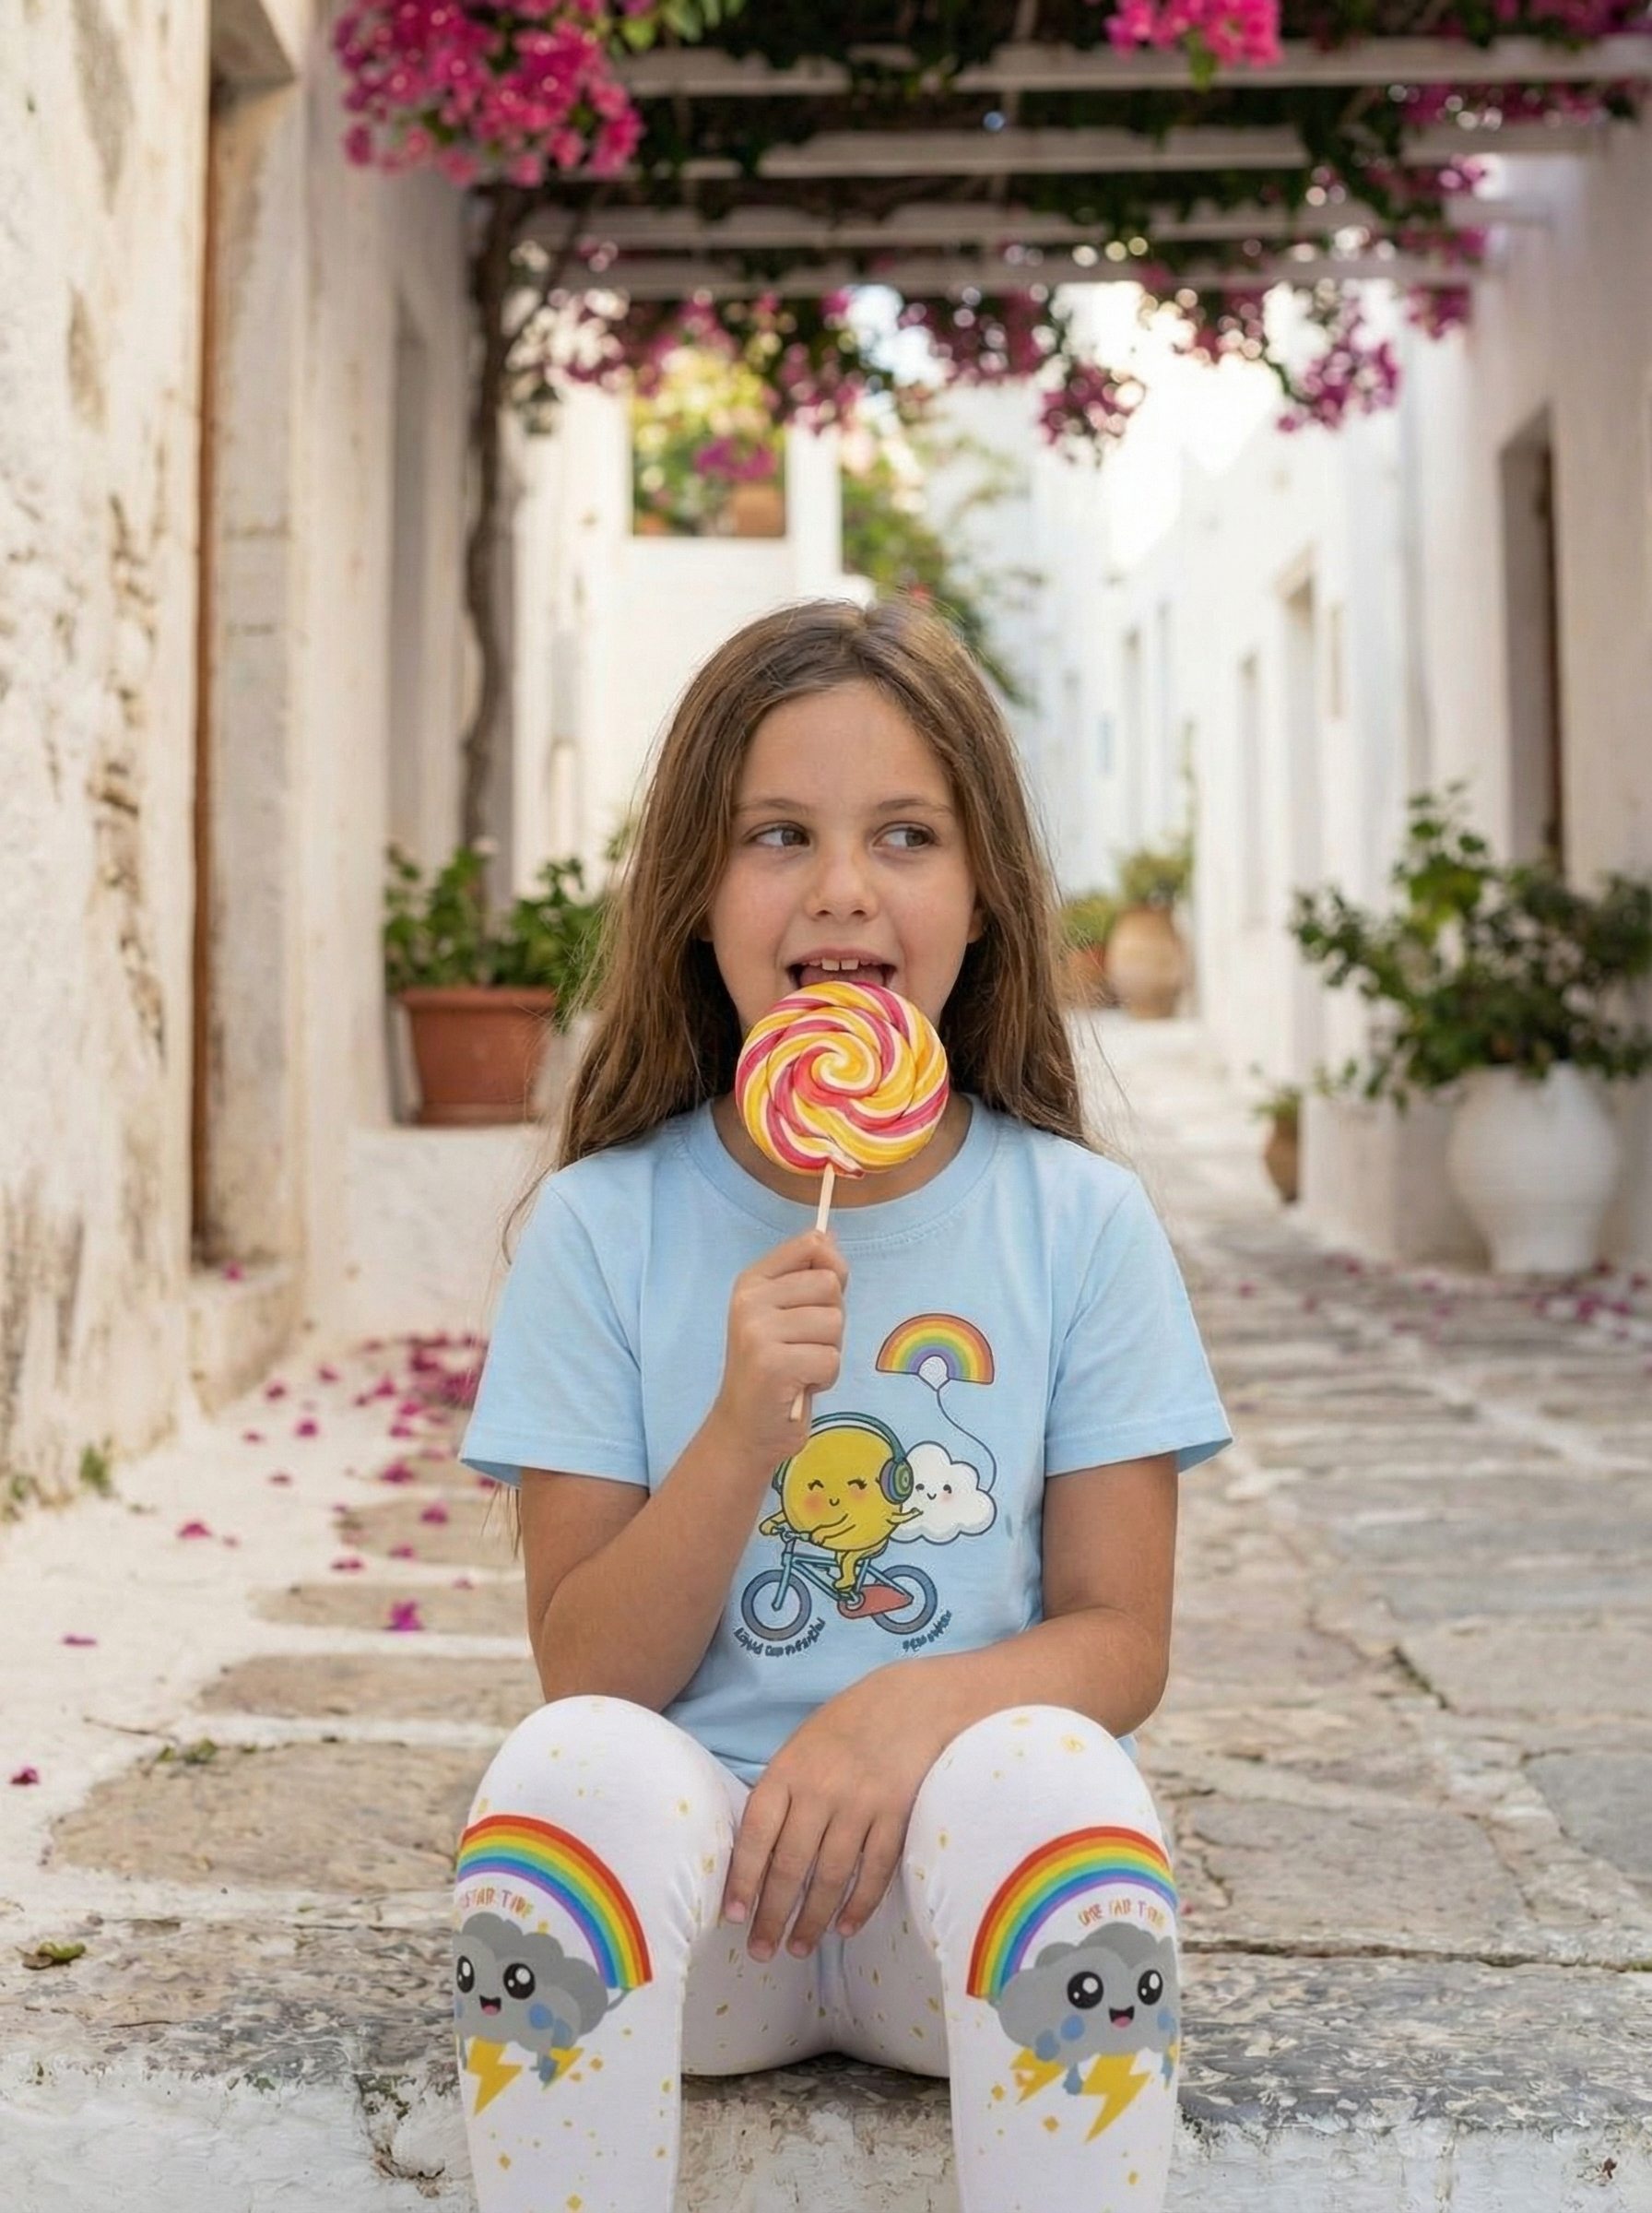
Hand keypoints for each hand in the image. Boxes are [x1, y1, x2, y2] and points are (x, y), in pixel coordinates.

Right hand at [714, 1231, 846, 1466]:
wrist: (745, 1429)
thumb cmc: (775, 1370)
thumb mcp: (786, 1314)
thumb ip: (807, 1276)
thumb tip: (828, 1233)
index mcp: (752, 1281)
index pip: (812, 1244)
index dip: (832, 1271)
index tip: (817, 1302)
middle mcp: (749, 1300)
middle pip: (830, 1285)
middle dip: (832, 1320)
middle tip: (804, 1346)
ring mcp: (757, 1331)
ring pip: (835, 1323)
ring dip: (829, 1351)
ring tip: (801, 1366)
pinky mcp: (772, 1364)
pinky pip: (831, 1359)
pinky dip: (825, 1377)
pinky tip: (800, 1385)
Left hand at [722, 1668, 949, 1960]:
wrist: (910, 1702)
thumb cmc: (845, 1727)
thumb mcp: (801, 1748)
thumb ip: (781, 1795)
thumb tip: (758, 1858)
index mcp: (787, 1770)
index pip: (756, 1835)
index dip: (743, 1879)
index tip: (734, 1916)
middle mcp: (820, 1790)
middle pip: (791, 1866)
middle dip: (772, 1915)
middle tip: (761, 1951)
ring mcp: (861, 1805)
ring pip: (830, 1877)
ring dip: (812, 1920)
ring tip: (798, 1948)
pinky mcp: (896, 1816)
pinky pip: (873, 1872)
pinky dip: (859, 1905)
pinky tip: (845, 1928)